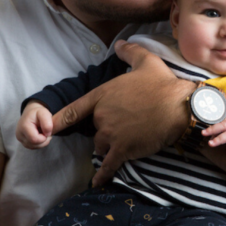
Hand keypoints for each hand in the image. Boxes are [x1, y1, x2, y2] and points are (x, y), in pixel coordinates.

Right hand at [16, 101, 52, 148]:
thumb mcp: (44, 113)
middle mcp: (19, 134)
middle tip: (46, 132)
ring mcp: (20, 139)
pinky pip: (33, 147)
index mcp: (24, 126)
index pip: (35, 139)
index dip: (44, 137)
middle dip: (44, 140)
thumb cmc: (37, 113)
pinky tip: (39, 135)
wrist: (30, 113)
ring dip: (42, 142)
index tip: (46, 131)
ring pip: (34, 147)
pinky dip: (39, 143)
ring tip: (43, 133)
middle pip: (34, 144)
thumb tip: (47, 134)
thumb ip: (47, 123)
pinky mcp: (23, 142)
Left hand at [51, 40, 195, 186]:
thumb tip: (121, 42)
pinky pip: (108, 165)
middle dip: (106, 129)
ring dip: (111, 145)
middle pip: (94, 130)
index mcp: (101, 96)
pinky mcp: (123, 151)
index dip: (58, 121)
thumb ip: (129, 51)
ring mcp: (110, 135)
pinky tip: (97, 183)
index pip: (73, 111)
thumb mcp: (146, 61)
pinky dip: (102, 175)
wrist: (178, 107)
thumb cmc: (162, 84)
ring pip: (101, 146)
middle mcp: (101, 117)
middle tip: (127, 124)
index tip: (46, 128)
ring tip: (130, 139)